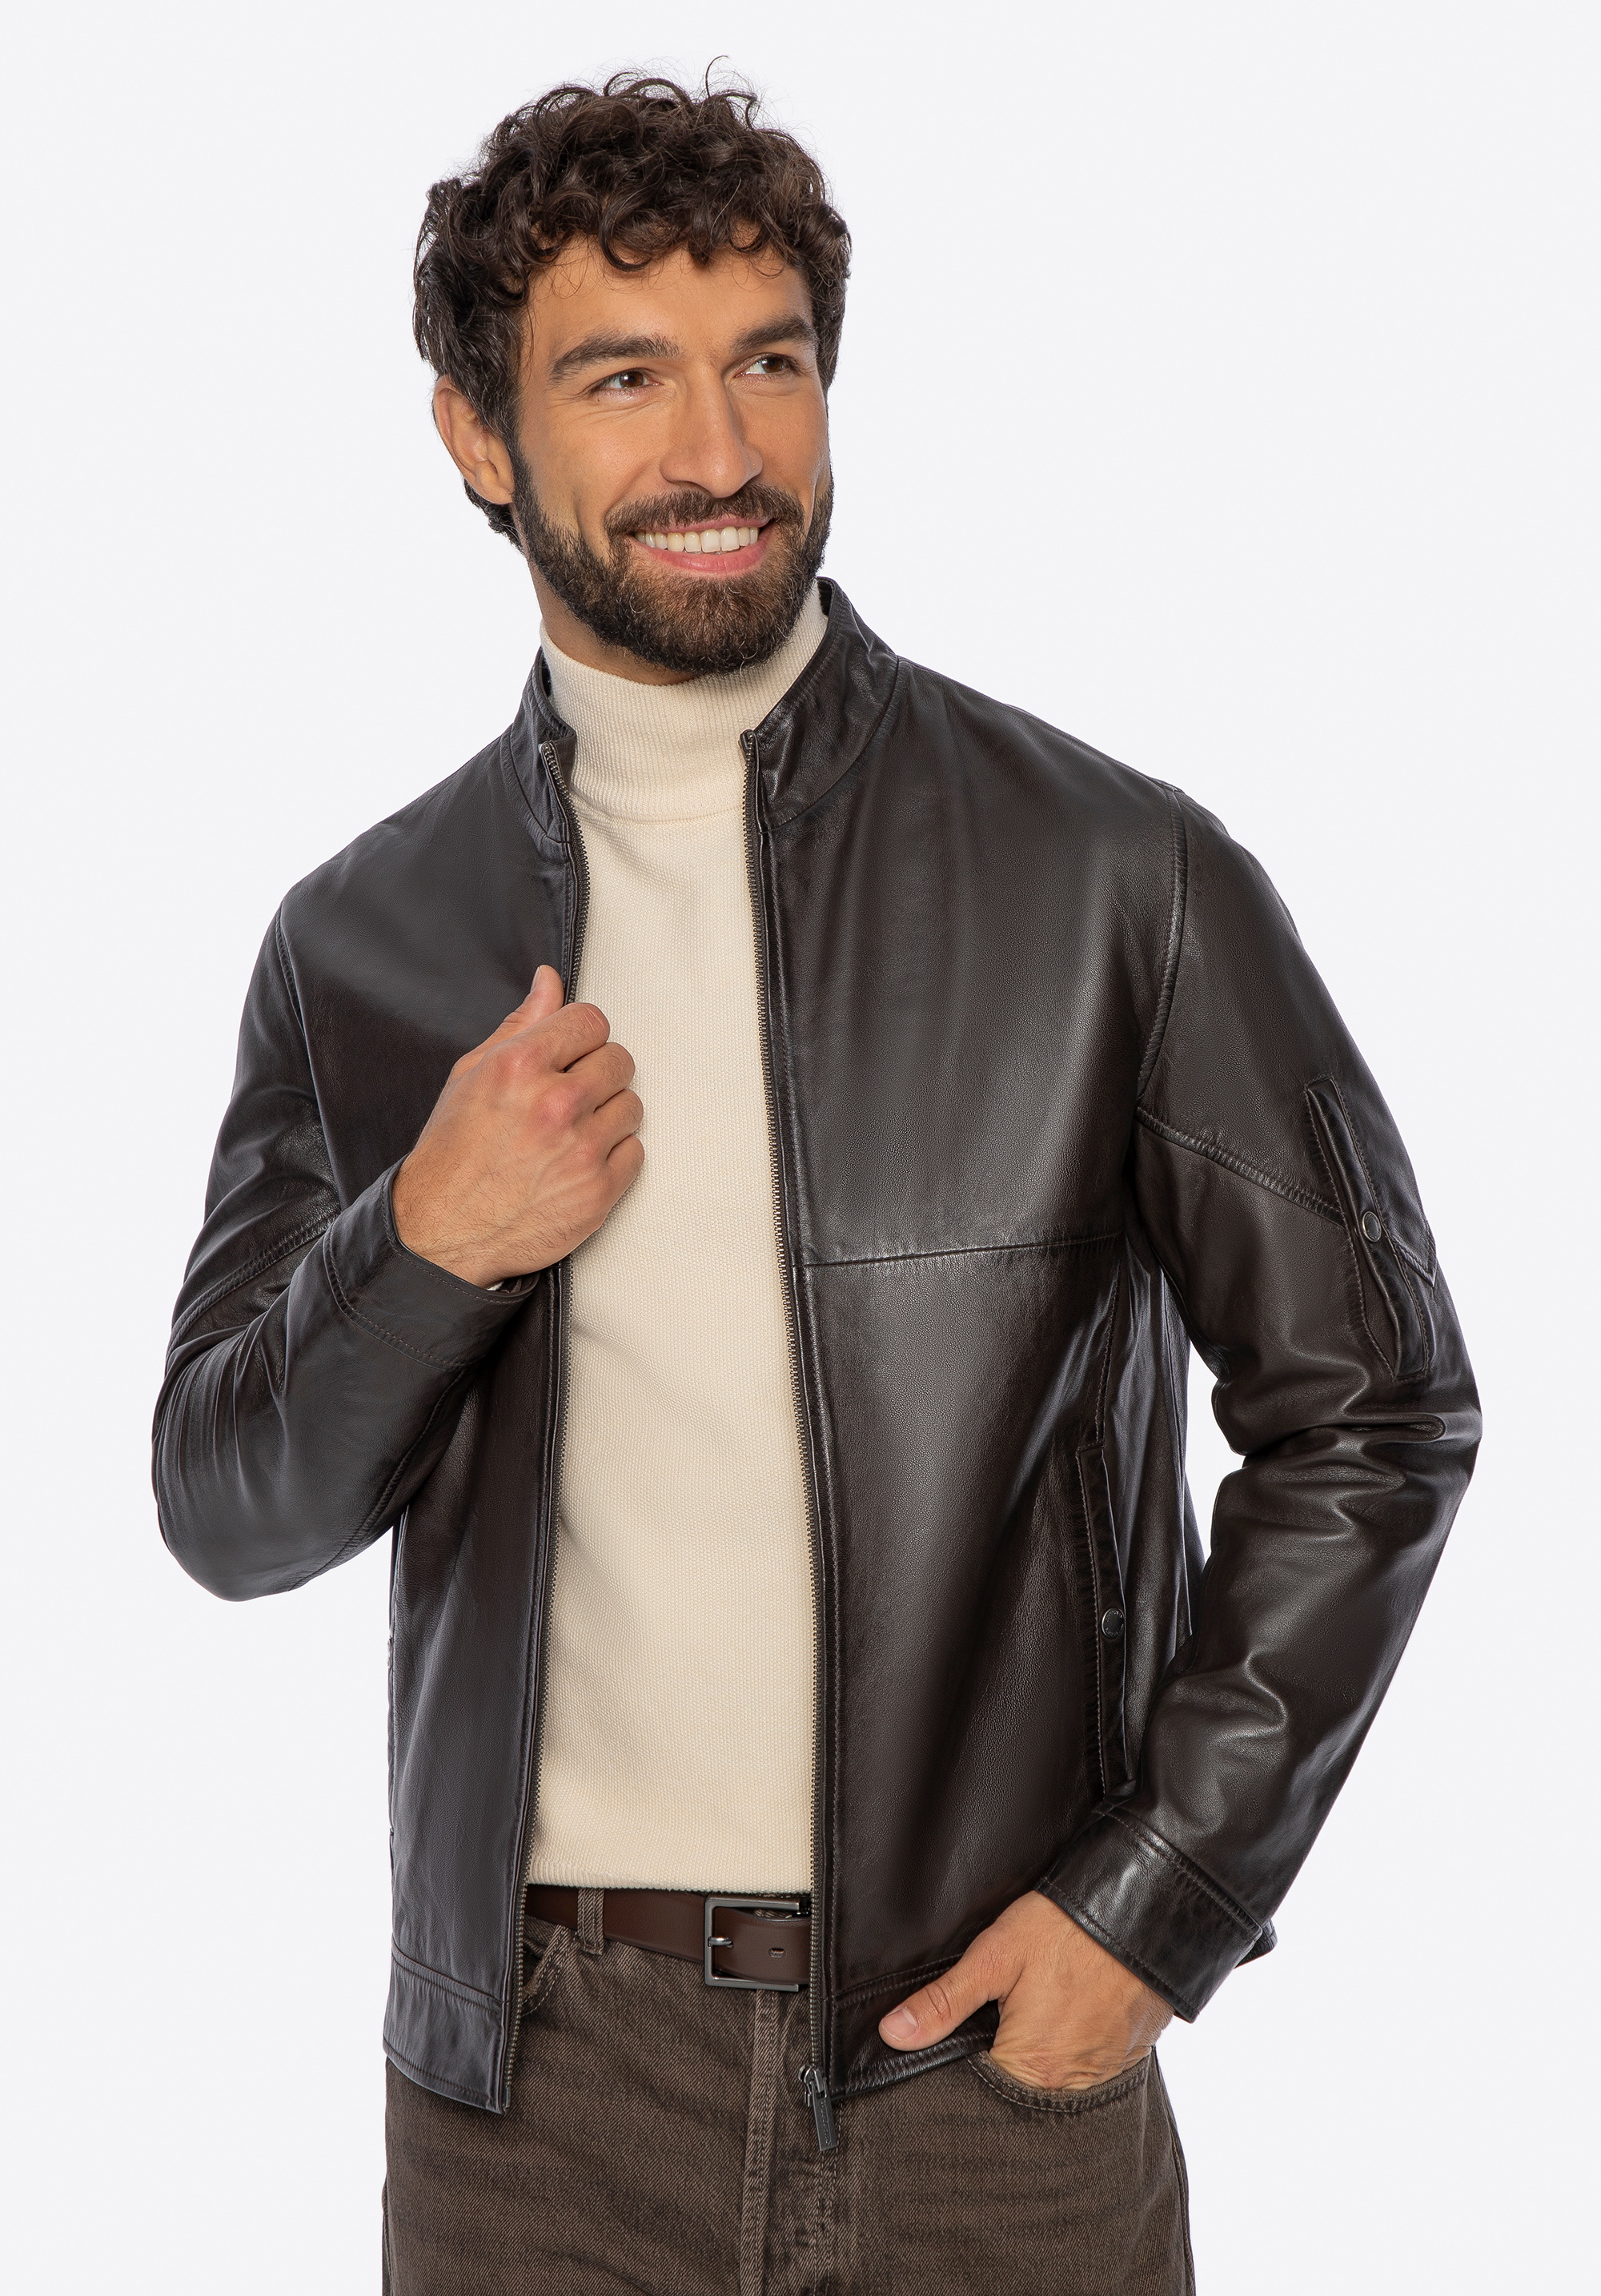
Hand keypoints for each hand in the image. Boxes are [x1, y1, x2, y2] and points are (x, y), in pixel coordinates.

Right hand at [391, 965, 643, 1287]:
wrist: (442, 1229)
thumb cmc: (453, 1154)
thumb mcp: (472, 1075)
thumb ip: (520, 1024)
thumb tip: (550, 982)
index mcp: (520, 1067)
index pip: (590, 1020)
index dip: (582, 1036)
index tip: (573, 1053)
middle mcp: (555, 1104)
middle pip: (619, 1060)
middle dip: (597, 1074)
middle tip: (569, 1097)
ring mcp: (582, 1150)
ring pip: (631, 1105)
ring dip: (607, 1116)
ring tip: (570, 1133)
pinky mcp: (599, 1191)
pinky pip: (635, 1152)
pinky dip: (613, 1156)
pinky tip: (578, 1162)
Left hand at [878, 1889, 1170, 2090]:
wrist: (1143, 1909)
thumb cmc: (1067, 1930)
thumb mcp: (995, 1956)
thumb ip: (944, 2002)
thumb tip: (893, 2034)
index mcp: (1032, 2067)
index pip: (979, 2094)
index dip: (960, 2070)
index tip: (955, 2045)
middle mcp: (1069, 2086)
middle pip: (1017, 2094)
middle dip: (999, 2066)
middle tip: (995, 2022)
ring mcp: (1102, 2075)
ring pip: (1051, 2086)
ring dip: (1036, 2061)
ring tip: (1030, 2017)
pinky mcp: (1124, 2059)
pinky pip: (1085, 2073)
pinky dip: (1069, 2052)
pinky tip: (1061, 2020)